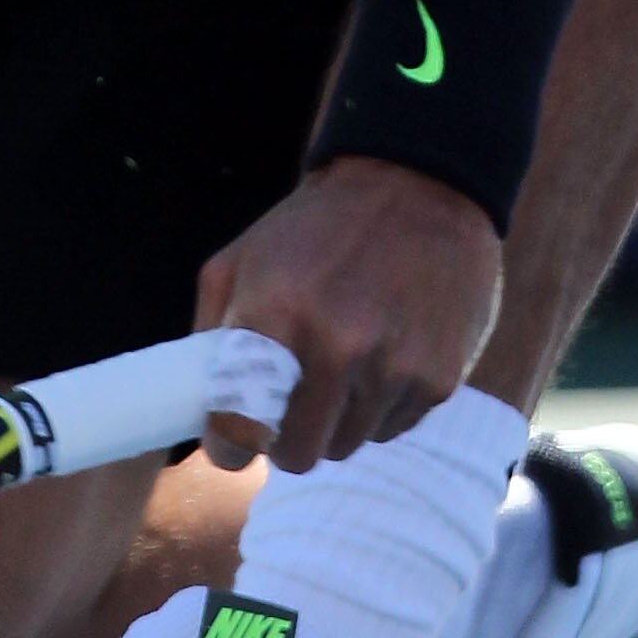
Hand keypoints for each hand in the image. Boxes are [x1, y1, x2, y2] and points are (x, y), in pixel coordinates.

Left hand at [194, 157, 501, 473]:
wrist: (418, 184)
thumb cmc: (317, 227)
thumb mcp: (242, 257)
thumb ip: (212, 333)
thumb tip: (199, 410)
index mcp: (277, 312)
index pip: (240, 428)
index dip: (229, 445)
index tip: (231, 442)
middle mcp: (337, 345)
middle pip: (297, 453)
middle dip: (284, 439)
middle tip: (287, 406)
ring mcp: (393, 366)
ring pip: (346, 446)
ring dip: (334, 421)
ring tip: (340, 366)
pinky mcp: (438, 378)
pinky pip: (391, 429)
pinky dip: (378, 407)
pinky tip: (382, 355)